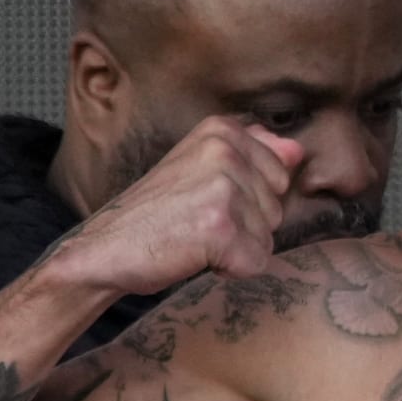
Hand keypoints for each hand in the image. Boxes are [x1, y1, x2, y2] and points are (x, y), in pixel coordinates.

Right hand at [54, 118, 304, 295]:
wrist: (103, 248)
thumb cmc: (155, 214)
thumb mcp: (202, 170)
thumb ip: (254, 156)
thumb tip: (298, 150)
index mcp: (222, 130)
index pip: (280, 176)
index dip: (249, 201)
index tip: (205, 200)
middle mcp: (225, 151)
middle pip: (278, 207)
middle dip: (246, 226)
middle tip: (197, 222)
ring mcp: (224, 187)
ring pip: (269, 236)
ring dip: (236, 249)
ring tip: (193, 237)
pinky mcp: (221, 228)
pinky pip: (256, 262)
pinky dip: (230, 269)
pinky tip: (194, 255)